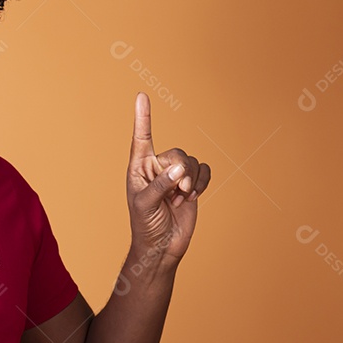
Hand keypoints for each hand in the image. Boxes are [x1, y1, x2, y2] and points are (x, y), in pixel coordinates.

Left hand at [126, 93, 209, 268]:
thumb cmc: (145, 225)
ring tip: (180, 199)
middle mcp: (156, 167)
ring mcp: (174, 175)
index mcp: (139, 167)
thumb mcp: (146, 204)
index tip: (141, 95)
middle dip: (181, 172)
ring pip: (191, 161)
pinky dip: (202, 181)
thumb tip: (178, 169)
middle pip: (176, 153)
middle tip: (177, 192)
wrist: (162, 246)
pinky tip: (192, 196)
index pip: (142, 137)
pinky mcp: (191, 183)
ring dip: (191, 181)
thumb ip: (160, 185)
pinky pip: (204, 169)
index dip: (142, 117)